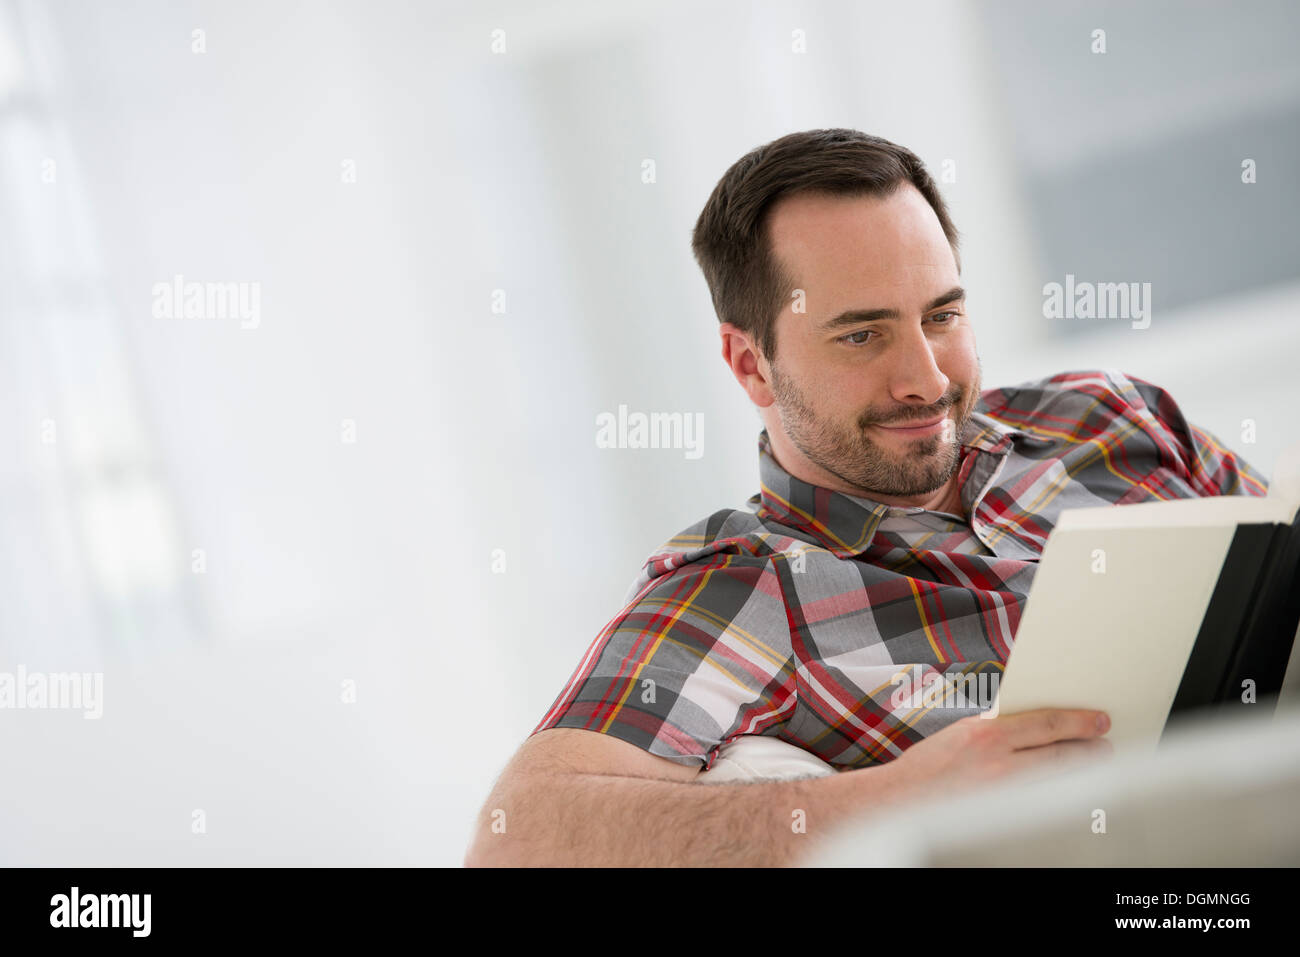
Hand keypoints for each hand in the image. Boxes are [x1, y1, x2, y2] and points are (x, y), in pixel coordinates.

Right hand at [883, 708, 1112, 798]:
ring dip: (1079, 770)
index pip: (1047, 723)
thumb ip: (1000, 728)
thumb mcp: (965, 731)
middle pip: (1059, 754)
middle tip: (1106, 745)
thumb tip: (1039, 727)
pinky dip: (1059, 791)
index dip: (1078, 721)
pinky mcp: (1002, 813)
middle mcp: (998, 762)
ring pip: (1056, 779)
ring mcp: (1002, 791)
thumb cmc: (932, 763)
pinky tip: (1070, 788)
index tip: (1099, 720)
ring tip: (1095, 763)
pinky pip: (1041, 800)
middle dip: (1088, 749)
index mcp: (987, 733)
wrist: (904, 797)